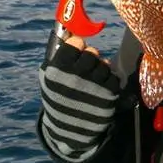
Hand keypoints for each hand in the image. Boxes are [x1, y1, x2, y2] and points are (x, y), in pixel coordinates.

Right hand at [39, 34, 121, 161]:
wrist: (70, 130)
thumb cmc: (58, 98)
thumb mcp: (49, 79)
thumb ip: (58, 57)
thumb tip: (70, 32)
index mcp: (57, 69)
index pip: (75, 43)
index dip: (77, 45)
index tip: (77, 50)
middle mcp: (76, 75)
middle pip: (92, 52)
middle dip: (90, 57)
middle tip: (86, 66)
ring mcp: (94, 84)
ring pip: (104, 63)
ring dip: (99, 69)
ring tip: (92, 80)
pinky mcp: (109, 94)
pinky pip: (113, 76)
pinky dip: (108, 80)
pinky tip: (99, 88)